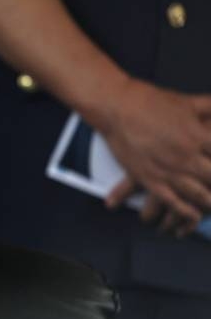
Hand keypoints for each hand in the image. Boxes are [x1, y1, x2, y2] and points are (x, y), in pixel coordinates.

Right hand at [101, 79, 210, 233]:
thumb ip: (210, 105)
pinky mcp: (150, 179)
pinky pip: (172, 202)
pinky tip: (194, 217)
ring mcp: (168, 170)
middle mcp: (187, 156)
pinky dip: (186, 212)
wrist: (117, 109)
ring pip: (198, 193)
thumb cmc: (151, 102)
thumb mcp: (187, 102)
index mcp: (200, 136)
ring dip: (209, 201)